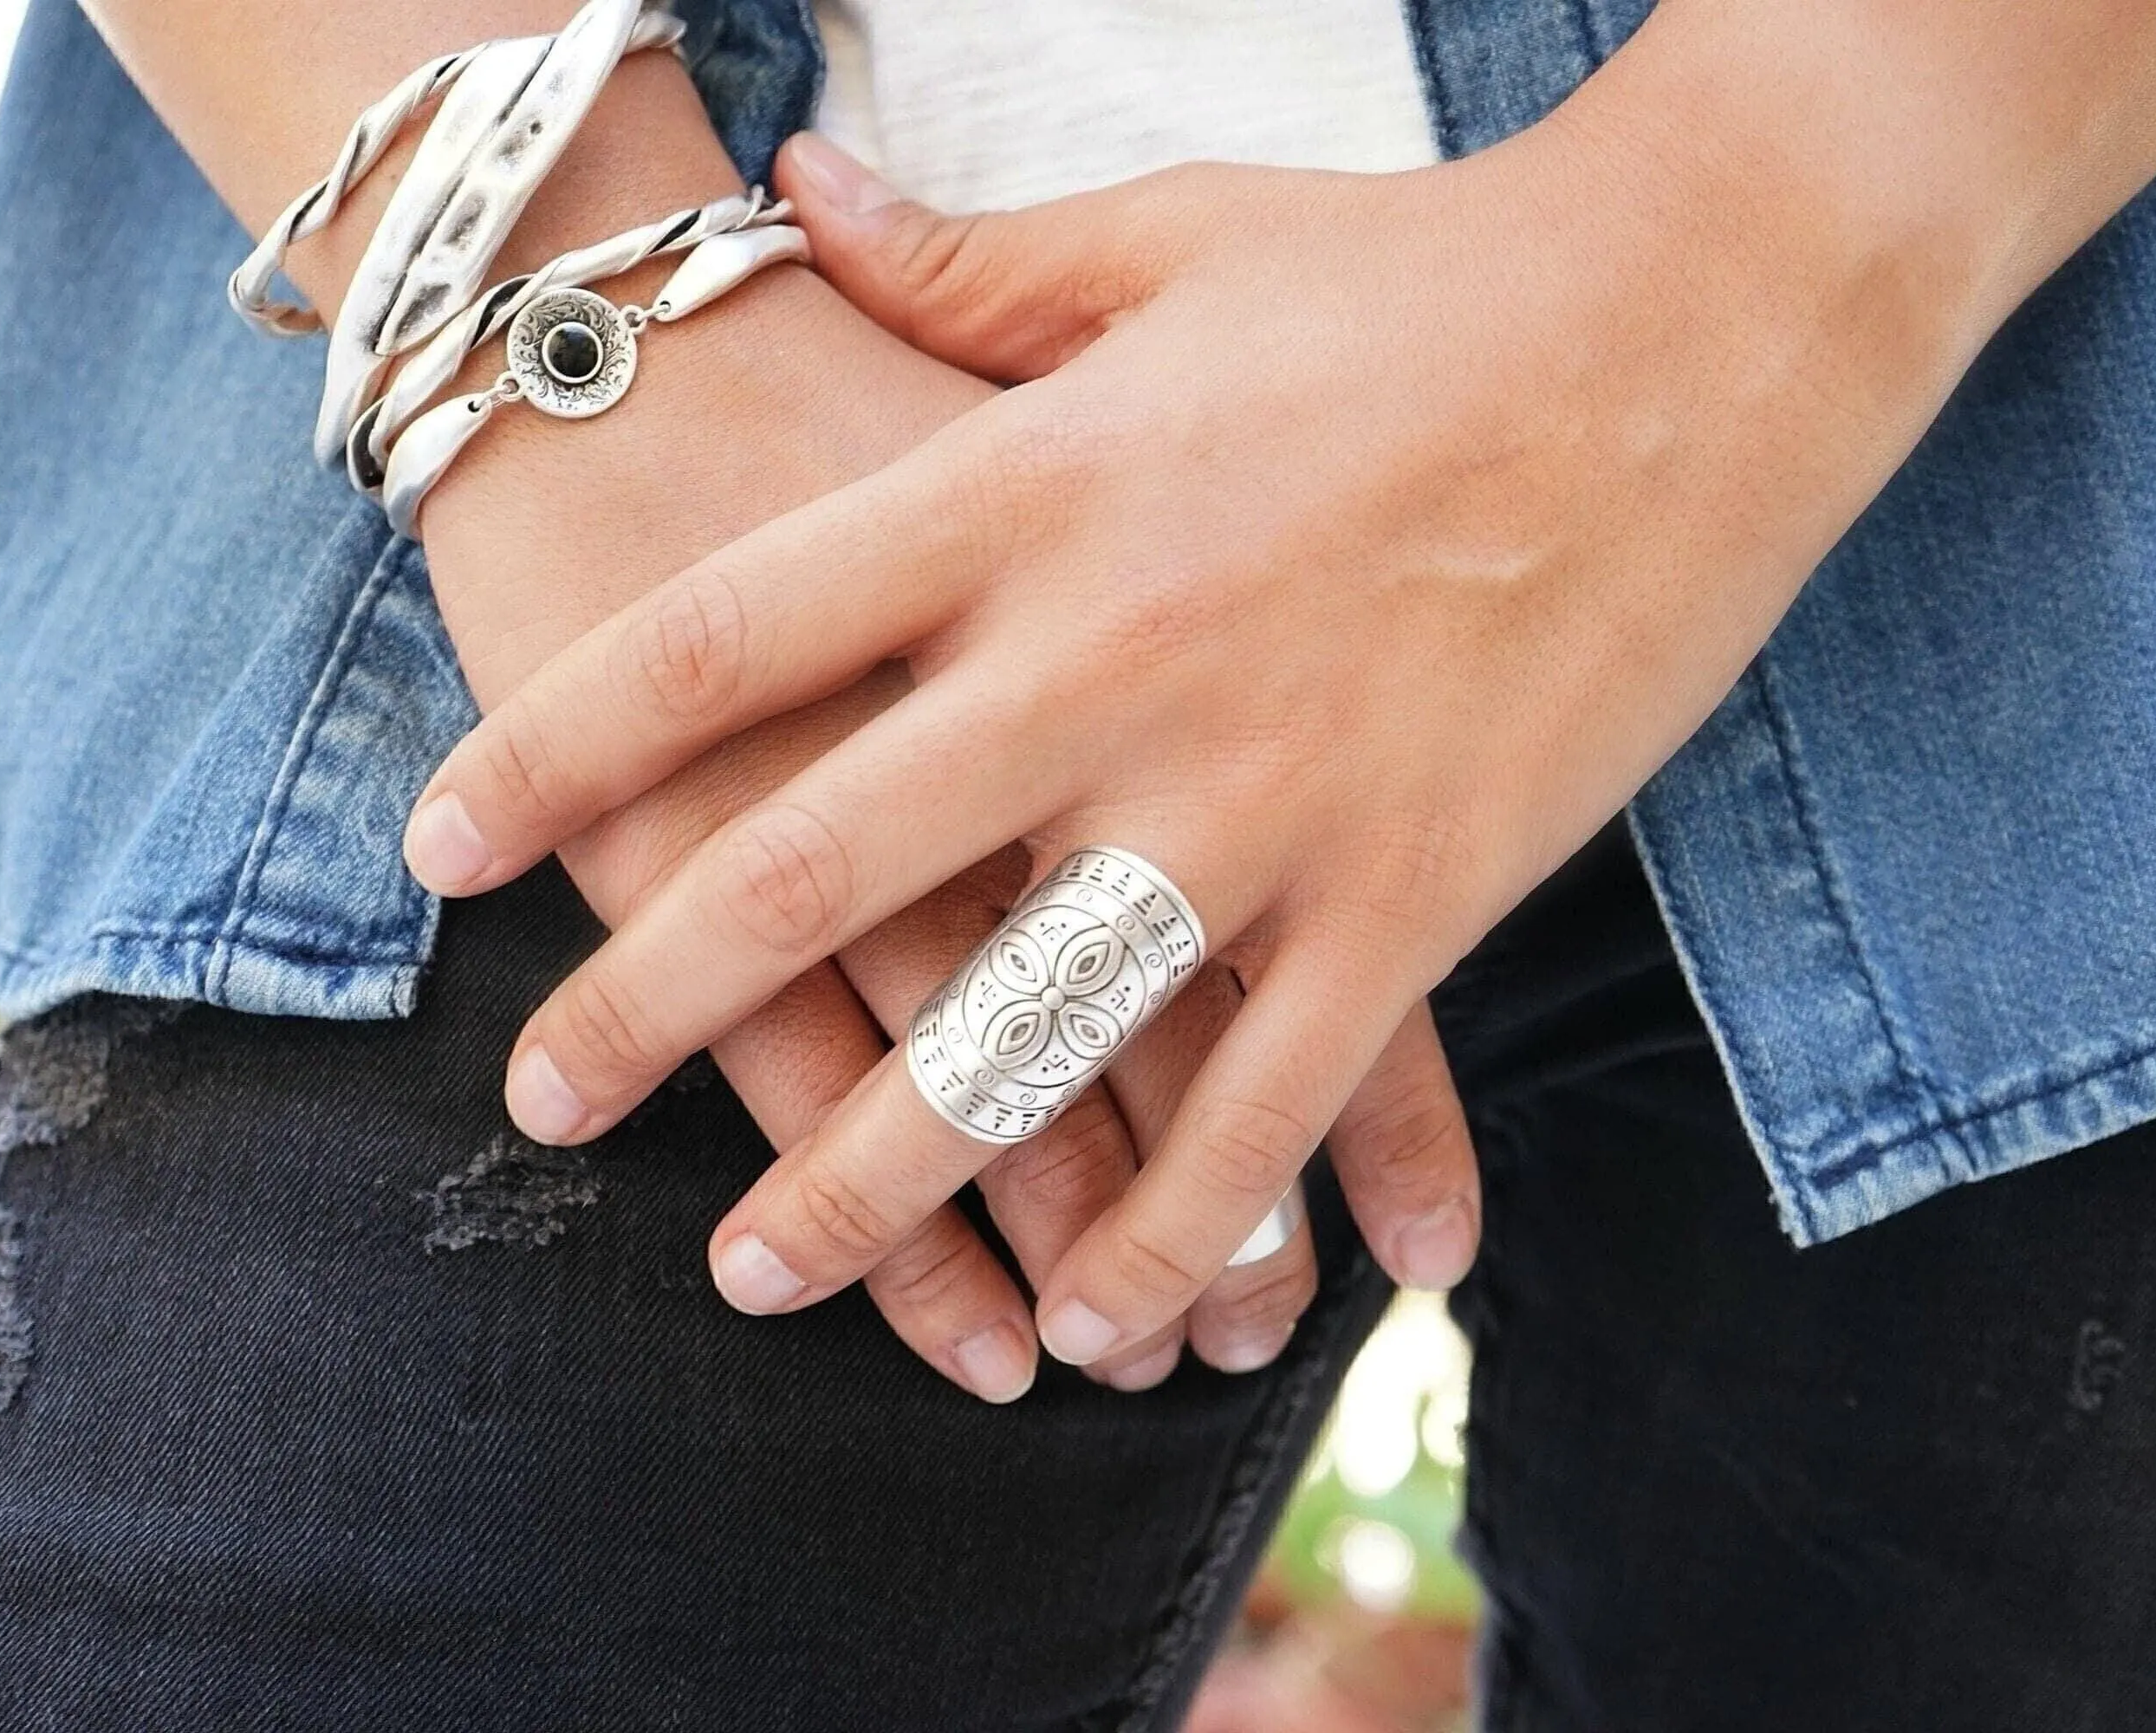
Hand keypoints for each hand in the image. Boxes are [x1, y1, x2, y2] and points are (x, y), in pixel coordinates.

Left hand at [406, 36, 1987, 1366]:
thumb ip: (963, 262)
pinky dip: (1176, 1227)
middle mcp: (1112, 660)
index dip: (559, 745)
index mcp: (1028, 492)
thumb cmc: (1426, 274)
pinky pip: (1267, 1101)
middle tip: (543, 1105)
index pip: (730, 638)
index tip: (447, 843)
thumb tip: (793, 189)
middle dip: (654, 1004)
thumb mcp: (1172, 237)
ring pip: (1023, 1035)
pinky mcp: (1418, 892)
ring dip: (878, 1180)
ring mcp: (1266, 797)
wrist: (1707, 319)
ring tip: (759, 1272)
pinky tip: (1097, 1322)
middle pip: (823, 864)